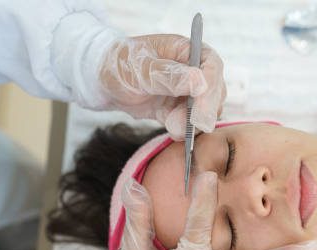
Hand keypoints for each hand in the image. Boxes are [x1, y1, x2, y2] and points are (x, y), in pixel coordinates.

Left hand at [99, 34, 225, 138]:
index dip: (210, 89)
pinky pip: (190, 124)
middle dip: (204, 111)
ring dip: (193, 123)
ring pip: (205, 111)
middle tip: (193, 126)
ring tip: (172, 127)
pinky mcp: (180, 110)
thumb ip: (168, 76)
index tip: (201, 110)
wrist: (103, 82)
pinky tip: (172, 132)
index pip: (211, 67)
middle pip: (214, 91)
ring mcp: (188, 92)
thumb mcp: (140, 68)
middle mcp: (193, 70)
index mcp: (187, 51)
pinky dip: (184, 131)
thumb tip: (199, 81)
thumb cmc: (120, 65)